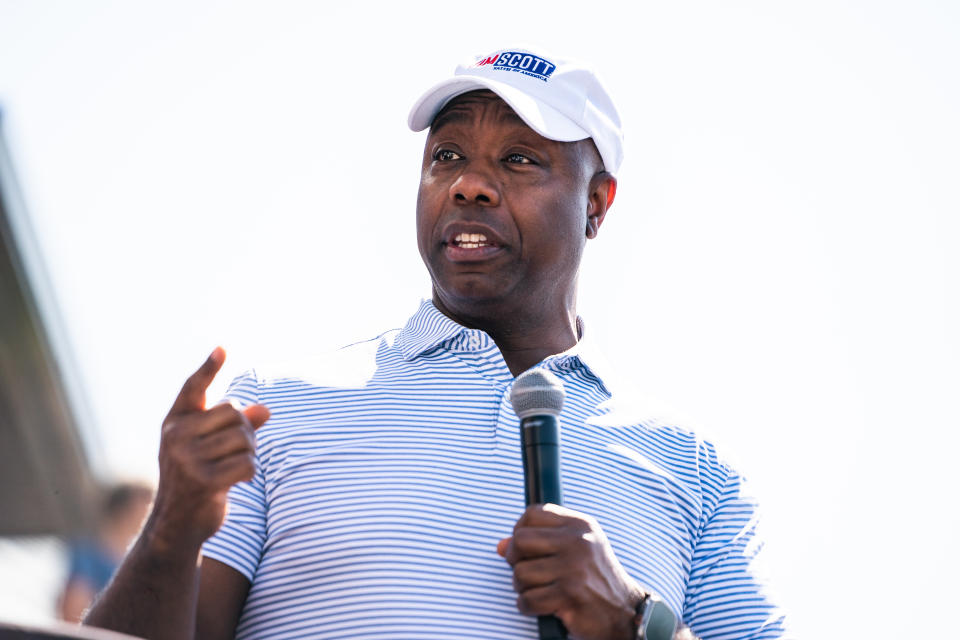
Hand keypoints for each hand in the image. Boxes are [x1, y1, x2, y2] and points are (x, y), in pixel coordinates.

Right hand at [148, 347, 269, 550]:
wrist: (177, 524)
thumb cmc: (198, 477)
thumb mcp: (212, 447)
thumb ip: (238, 425)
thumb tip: (266, 409)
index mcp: (175, 422)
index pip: (193, 388)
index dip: (208, 368)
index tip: (223, 348)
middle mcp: (176, 436)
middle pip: (235, 414)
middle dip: (246, 431)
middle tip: (235, 452)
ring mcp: (186, 458)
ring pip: (244, 439)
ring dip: (249, 454)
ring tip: (232, 467)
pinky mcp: (202, 481)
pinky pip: (246, 464)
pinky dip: (250, 472)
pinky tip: (236, 482)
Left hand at [498, 503, 642, 639]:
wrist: (627, 613)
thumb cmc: (595, 579)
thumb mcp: (576, 549)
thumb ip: (540, 541)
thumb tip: (500, 546)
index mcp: (580, 525)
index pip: (533, 513)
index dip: (519, 530)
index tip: (524, 548)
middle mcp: (578, 542)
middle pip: (520, 540)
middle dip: (515, 560)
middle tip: (527, 572)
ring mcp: (574, 568)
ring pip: (520, 573)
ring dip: (523, 587)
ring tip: (540, 590)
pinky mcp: (569, 595)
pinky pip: (527, 600)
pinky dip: (528, 606)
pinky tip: (543, 606)